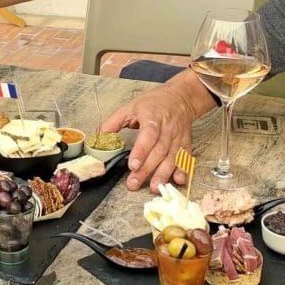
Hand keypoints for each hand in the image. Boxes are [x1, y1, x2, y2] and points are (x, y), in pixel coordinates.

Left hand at [101, 70, 216, 192]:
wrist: (180, 97)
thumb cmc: (153, 103)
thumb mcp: (130, 107)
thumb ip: (113, 123)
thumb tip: (99, 138)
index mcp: (153, 116)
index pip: (149, 134)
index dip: (141, 150)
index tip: (133, 165)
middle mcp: (167, 128)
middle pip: (158, 151)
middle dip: (146, 169)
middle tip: (134, 183)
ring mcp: (178, 137)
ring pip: (171, 157)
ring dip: (163, 174)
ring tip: (153, 187)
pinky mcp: (185, 144)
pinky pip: (185, 158)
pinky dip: (183, 170)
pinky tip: (178, 180)